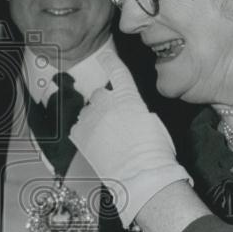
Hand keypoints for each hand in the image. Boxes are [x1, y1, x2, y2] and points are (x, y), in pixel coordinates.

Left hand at [70, 50, 190, 226]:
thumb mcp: (153, 123)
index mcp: (129, 98)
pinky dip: (84, 133)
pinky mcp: (79, 134)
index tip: (105, 56)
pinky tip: (96, 145)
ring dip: (94, 119)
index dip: (110, 62)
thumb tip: (129, 112)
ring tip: (107, 139)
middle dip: (105, 104)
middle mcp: (107, 103)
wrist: (140, 175)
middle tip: (115, 124)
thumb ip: (137, 110)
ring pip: (88, 111)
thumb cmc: (154, 153)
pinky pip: (78, 127)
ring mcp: (91, 118)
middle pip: (100, 94)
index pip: (118, 72)